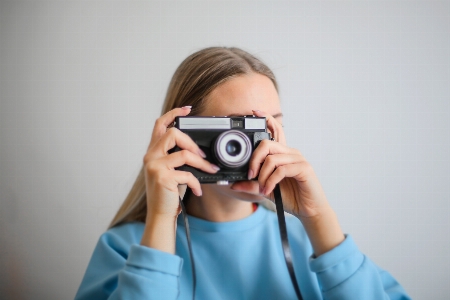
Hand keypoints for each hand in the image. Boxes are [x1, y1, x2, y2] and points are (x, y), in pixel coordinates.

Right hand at [140, 106, 218, 252]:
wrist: (160, 214)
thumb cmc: (168, 192)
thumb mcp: (172, 170)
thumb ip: (178, 156)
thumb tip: (199, 149)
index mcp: (153, 151)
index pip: (160, 124)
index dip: (173, 113)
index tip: (188, 109)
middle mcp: (150, 156)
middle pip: (173, 134)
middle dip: (193, 143)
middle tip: (203, 155)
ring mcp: (155, 166)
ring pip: (184, 153)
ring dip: (202, 163)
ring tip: (210, 171)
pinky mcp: (162, 178)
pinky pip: (187, 173)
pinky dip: (197, 182)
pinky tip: (198, 190)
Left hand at [231, 110, 343, 255]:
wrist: (309, 211)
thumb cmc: (291, 197)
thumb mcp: (266, 190)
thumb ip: (252, 185)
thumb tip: (234, 184)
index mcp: (283, 154)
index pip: (275, 131)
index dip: (267, 120)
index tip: (254, 112)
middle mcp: (291, 153)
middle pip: (267, 144)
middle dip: (254, 160)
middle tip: (250, 175)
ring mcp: (298, 159)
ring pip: (272, 159)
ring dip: (262, 176)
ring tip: (262, 189)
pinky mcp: (304, 169)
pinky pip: (281, 170)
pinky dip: (271, 181)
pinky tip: (268, 190)